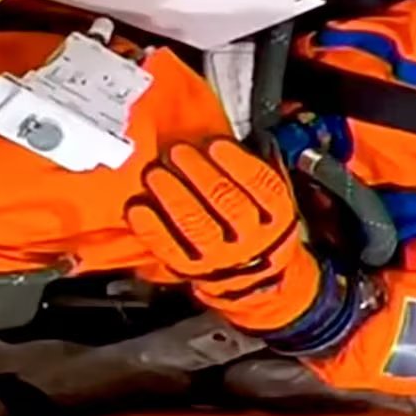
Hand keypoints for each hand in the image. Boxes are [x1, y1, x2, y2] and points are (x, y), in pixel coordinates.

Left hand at [125, 140, 319, 330]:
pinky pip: (169, 248)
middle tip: (177, 151)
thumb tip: (226, 137)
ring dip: (174, 197)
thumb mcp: (270, 198)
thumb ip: (257, 167)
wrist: (253, 278)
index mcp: (277, 215)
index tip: (216, 143)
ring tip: (156, 173)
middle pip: (228, 203)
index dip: (238, 163)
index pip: (263, 186)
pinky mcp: (191, 268)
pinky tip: (138, 208)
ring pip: (197, 225)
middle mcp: (251, 238)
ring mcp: (220, 256)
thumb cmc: (257, 223)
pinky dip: (152, 227)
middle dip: (200, 174)